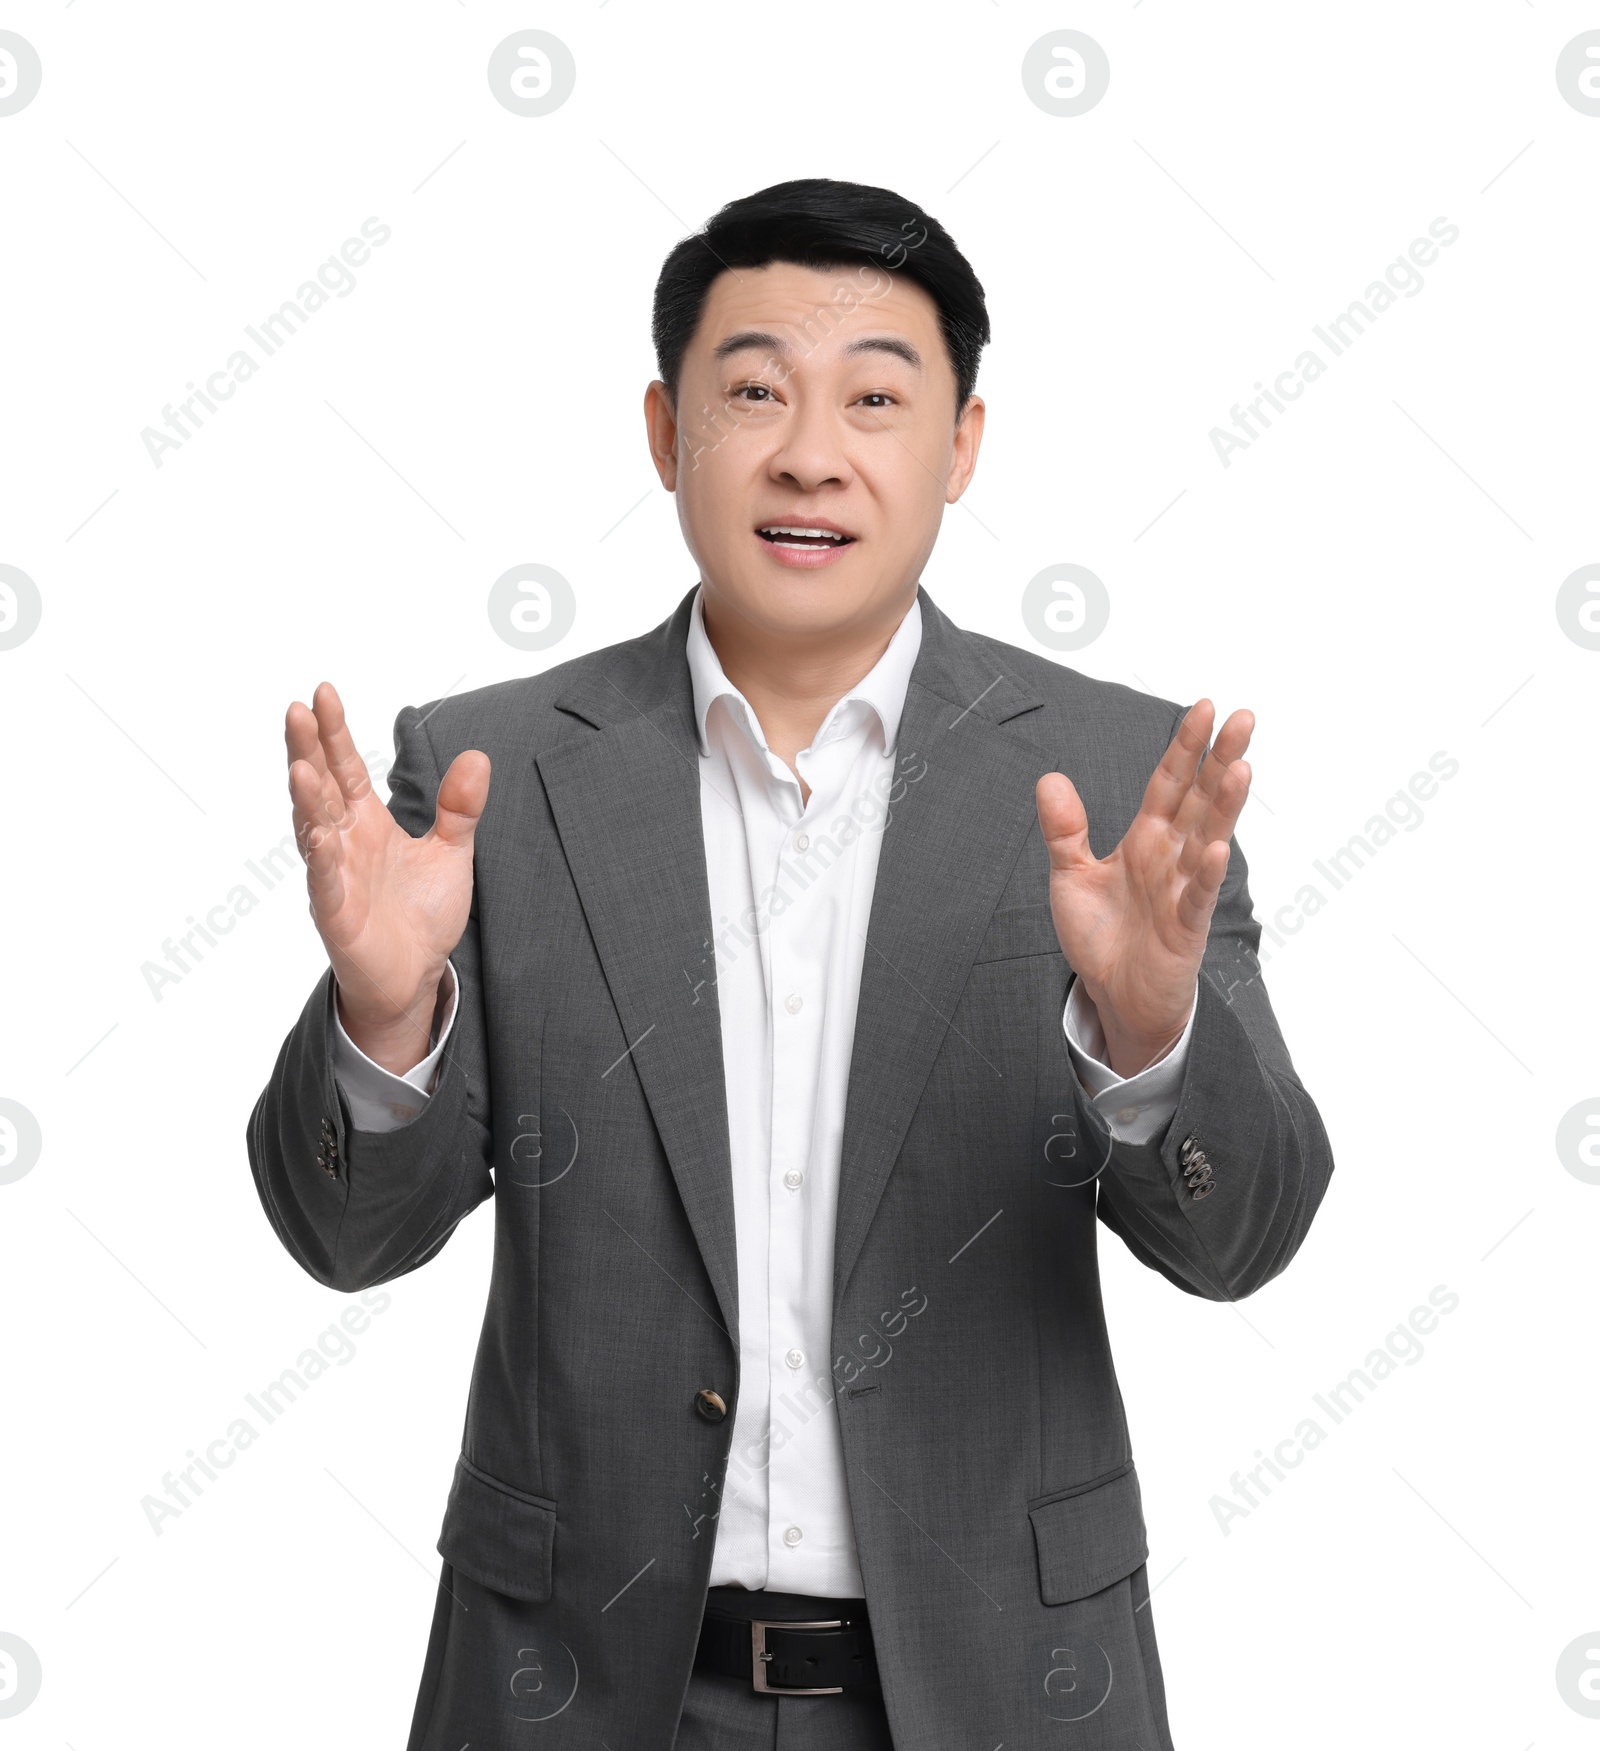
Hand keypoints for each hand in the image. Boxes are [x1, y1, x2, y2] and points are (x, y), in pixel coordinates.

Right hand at [286, 682, 489, 1074]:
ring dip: (306, 798)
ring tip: (299, 764)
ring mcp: (335, 876)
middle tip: (297, 709)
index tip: (323, 693)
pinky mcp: (336, 913)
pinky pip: (325, 881)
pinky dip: (320, 857)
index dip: (334, 732)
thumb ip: (460, 808)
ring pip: (313, 828)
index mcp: (366, 823)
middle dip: (308, 749)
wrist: (416, 975)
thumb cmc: (421, 914)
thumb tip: (478, 757)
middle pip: (320, 786)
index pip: (344, 767)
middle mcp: (343, 842)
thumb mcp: (451, 852)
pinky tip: (316, 833)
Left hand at [1036, 700, 1252, 1076]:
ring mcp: (1182, 892)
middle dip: (1220, 760)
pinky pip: (1196, 899)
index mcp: (1146, 840)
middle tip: (1244, 718)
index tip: (1205, 707)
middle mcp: (1170, 858)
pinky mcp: (1183, 930)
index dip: (1185, 747)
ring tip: (1242, 768)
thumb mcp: (1070, 876)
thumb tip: (1050, 778)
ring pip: (1207, 840)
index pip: (1170, 783)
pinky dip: (1206, 875)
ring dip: (1223, 807)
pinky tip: (1216, 849)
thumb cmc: (1102, 936)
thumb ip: (1064, 830)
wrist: (1114, 995)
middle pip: (1199, 800)